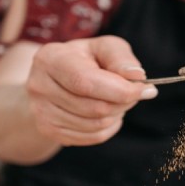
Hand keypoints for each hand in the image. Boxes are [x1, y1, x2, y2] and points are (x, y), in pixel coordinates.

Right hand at [26, 35, 156, 145]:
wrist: (54, 80)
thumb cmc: (85, 60)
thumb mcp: (103, 48)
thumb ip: (120, 58)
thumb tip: (136, 77)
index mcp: (51, 58)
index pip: (86, 82)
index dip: (120, 90)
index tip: (146, 90)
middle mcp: (39, 86)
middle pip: (94, 107)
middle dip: (123, 102)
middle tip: (133, 93)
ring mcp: (41, 112)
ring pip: (96, 125)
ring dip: (117, 114)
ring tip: (117, 100)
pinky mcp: (49, 131)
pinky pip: (92, 137)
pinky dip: (109, 127)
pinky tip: (108, 113)